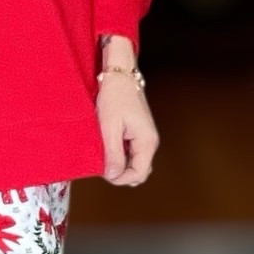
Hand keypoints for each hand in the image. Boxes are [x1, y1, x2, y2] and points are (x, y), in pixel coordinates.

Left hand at [97, 36, 157, 185]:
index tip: (104, 172)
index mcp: (147, 142)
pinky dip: (120, 154)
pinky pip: (131, 153)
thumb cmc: (115, 96)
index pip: (138, 174)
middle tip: (103, 162)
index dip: (120, 179)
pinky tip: (108, 145)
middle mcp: (150, 142)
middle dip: (120, 173)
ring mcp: (145, 138)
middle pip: (138, 171)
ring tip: (104, 151)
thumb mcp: (110, 127)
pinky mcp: (138, 133)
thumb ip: (113, 154)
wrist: (119, 74)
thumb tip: (113, 176)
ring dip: (119, 164)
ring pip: (134, 163)